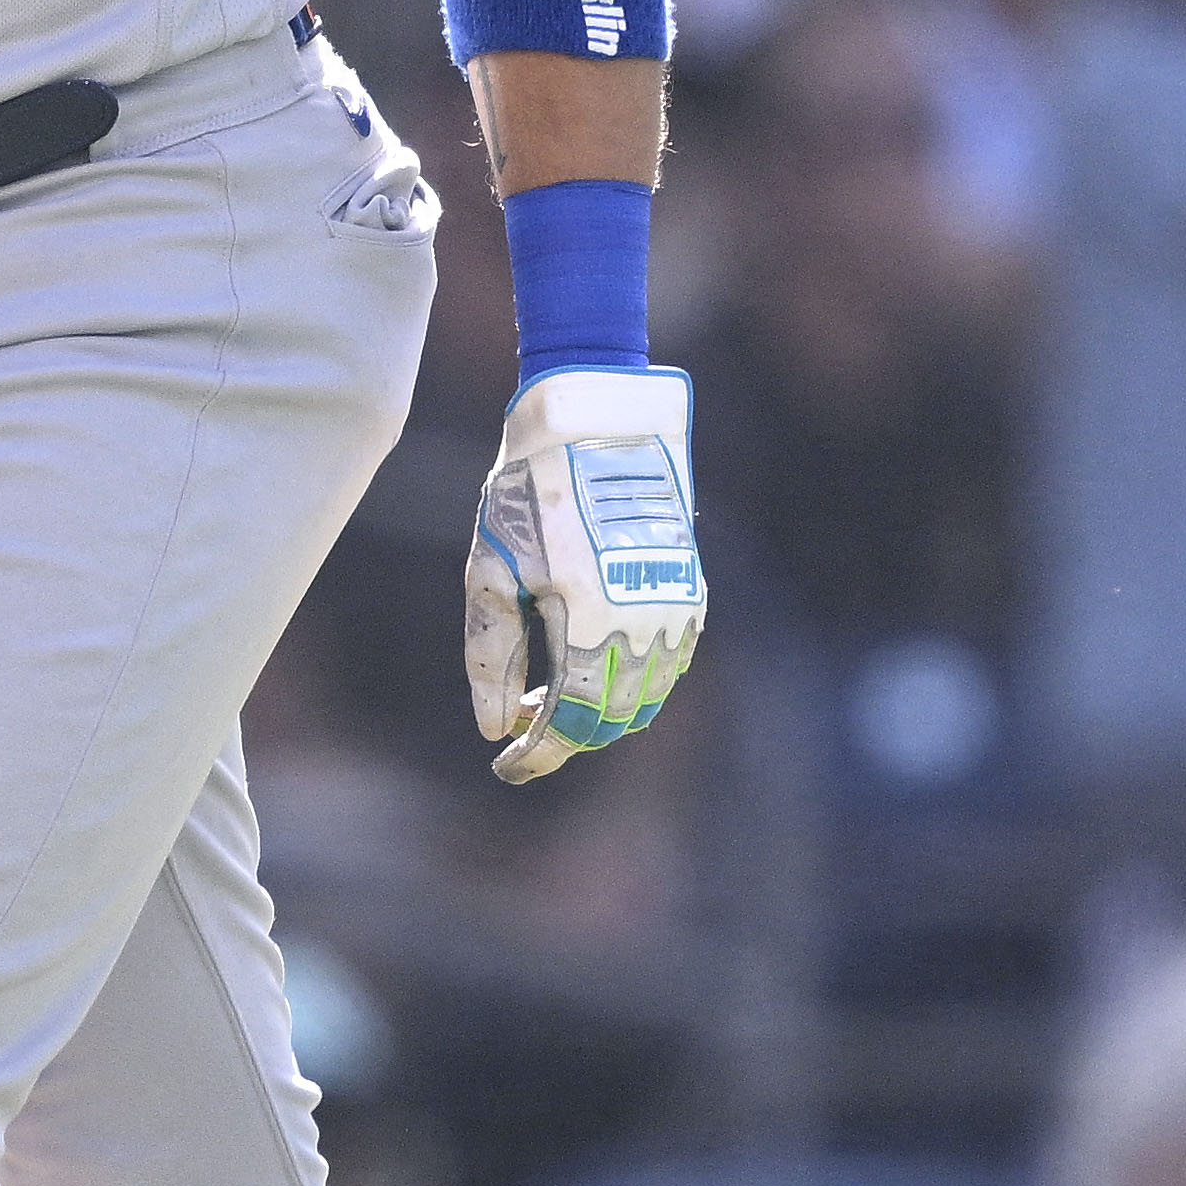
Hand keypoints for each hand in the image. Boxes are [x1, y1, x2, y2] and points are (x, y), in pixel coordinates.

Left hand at [463, 365, 706, 779]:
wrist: (599, 420)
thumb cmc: (530, 490)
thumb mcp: (492, 571)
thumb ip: (492, 657)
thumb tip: (494, 728)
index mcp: (590, 622)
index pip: (567, 722)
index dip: (535, 754)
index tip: (505, 765)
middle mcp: (644, 623)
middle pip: (609, 720)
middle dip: (564, 737)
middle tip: (521, 726)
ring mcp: (676, 607)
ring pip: (645, 699)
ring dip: (600, 715)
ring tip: (551, 696)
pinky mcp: (692, 590)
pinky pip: (670, 665)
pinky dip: (635, 685)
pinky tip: (595, 668)